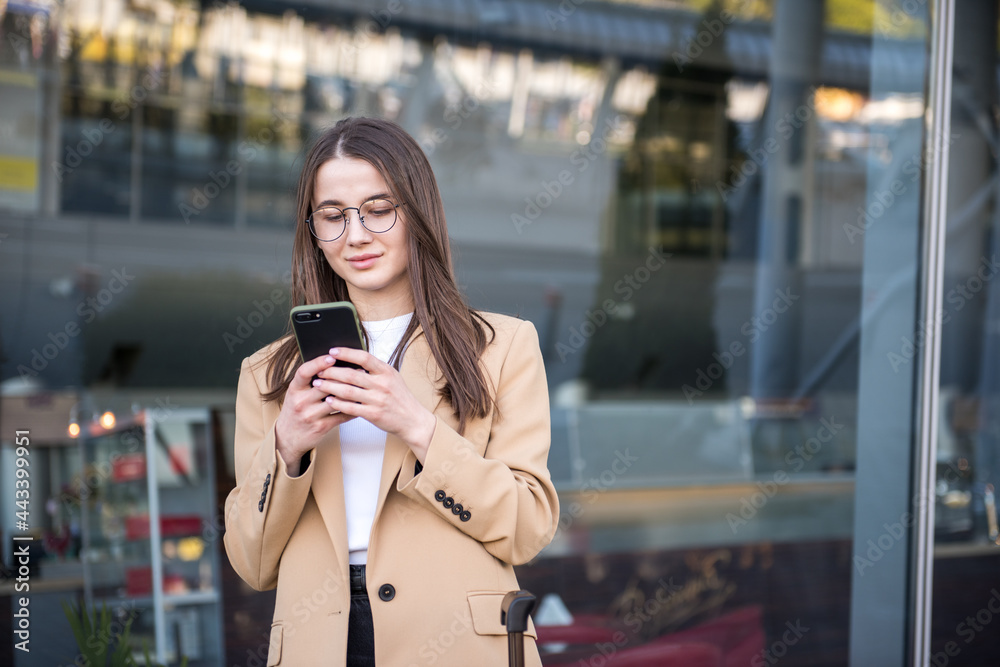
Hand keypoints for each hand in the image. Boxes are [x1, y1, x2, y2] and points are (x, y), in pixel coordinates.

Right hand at [274, 353, 356, 476]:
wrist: (287, 438)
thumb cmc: (295, 410)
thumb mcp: (296, 393)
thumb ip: (310, 380)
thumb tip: (333, 364)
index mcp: (294, 389)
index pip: (304, 372)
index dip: (318, 363)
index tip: (331, 357)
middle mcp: (301, 402)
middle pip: (325, 385)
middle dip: (344, 377)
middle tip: (359, 369)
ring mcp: (311, 415)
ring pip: (336, 401)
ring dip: (352, 393)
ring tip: (363, 386)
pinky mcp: (321, 427)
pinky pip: (341, 416)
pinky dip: (353, 409)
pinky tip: (360, 403)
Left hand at [312, 346, 436, 462]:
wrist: (413, 420)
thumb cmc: (401, 398)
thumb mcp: (393, 378)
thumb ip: (375, 370)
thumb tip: (353, 361)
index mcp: (387, 372)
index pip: (364, 357)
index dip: (346, 353)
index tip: (332, 351)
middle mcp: (382, 384)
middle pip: (351, 375)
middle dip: (332, 371)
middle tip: (319, 370)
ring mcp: (378, 400)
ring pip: (348, 391)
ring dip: (330, 387)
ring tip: (318, 384)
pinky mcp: (374, 414)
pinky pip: (351, 407)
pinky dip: (338, 403)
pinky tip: (329, 400)